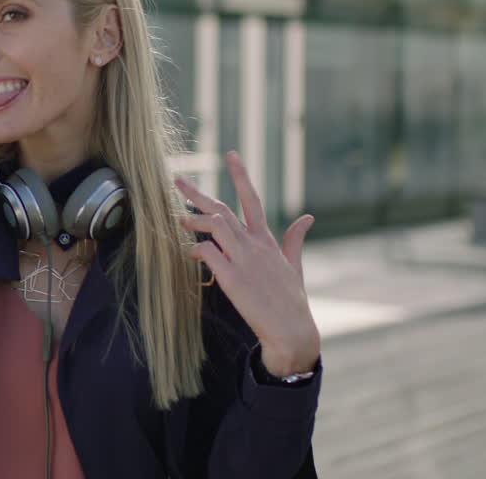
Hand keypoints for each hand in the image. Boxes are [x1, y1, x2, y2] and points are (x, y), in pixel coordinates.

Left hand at [176, 151, 320, 376]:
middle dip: (197, 194)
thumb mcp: (294, 264)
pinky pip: (208, 254)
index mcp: (267, 239)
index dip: (241, 175)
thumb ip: (295, 239)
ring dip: (193, 220)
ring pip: (215, 226)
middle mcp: (254, 245)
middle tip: (178, 180)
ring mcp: (243, 260)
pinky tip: (189, 253)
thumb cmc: (291, 299)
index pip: (252, 198)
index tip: (230, 155)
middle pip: (222, 209)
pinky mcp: (232, 278)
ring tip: (178, 219)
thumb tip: (308, 218)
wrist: (291, 329)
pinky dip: (196, 249)